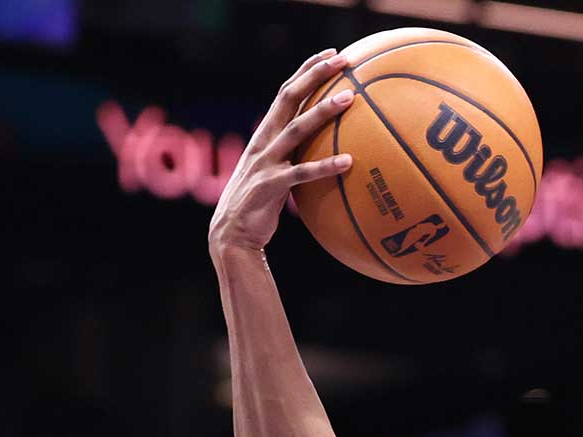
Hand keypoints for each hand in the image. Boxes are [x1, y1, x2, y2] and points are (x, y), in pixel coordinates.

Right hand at [208, 50, 356, 254]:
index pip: (287, 93)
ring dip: (323, 112)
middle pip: (289, 98)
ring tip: (350, 98)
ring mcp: (265, 162)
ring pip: (296, 129)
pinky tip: (349, 161)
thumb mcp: (277, 174)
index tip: (330, 53)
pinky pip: (302, 173)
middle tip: (342, 59)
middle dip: (314, 75)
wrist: (232, 236)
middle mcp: (263, 141)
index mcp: (265, 135)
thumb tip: (327, 152)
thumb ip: (295, 158)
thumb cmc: (260, 206)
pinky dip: (326, 166)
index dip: (307, 71)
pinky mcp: (271, 186)